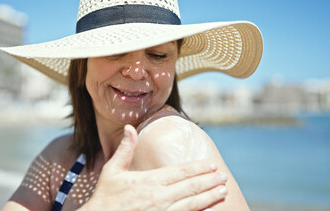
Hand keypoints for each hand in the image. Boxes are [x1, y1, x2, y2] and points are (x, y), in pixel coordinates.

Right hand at [78, 125, 227, 210]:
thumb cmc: (106, 196)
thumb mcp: (112, 170)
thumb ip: (125, 149)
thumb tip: (130, 128)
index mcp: (150, 181)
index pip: (180, 172)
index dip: (198, 168)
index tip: (211, 164)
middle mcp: (159, 196)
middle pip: (190, 186)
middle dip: (209, 181)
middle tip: (223, 176)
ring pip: (192, 203)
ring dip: (209, 196)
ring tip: (223, 191)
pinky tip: (208, 208)